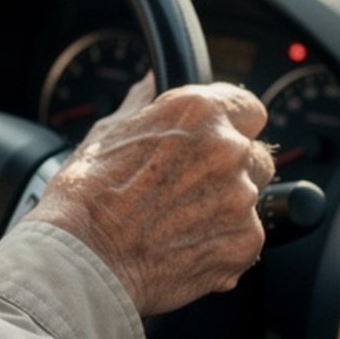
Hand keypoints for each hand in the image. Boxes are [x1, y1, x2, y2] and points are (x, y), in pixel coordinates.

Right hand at [24, 75, 273, 316]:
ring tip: (176, 220)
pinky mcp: (245, 243)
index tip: (215, 139)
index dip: (231, 124)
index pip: (249, 108)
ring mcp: (241, 199)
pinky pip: (244, 238)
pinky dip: (221, 243)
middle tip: (185, 186)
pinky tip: (181, 244)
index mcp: (198, 112)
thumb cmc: (87, 195)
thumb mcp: (108, 132)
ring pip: (249, 199)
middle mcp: (228, 149)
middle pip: (254, 154)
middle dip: (229, 168)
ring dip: (224, 207)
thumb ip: (144, 102)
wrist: (85, 256)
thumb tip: (153, 81)